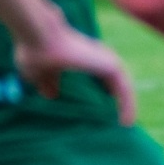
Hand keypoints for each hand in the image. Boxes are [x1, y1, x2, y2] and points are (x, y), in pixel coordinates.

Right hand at [14, 17, 138, 125]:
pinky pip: (125, 91)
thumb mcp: (38, 73)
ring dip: (126, 107)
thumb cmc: (35, 51)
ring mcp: (107, 60)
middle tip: (118, 123)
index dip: (100, 96)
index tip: (99, 114)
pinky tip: (126, 123)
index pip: (98, 81)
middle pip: (114, 85)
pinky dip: (127, 106)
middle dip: (117, 102)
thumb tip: (51, 96)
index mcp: (83, 58)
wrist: (39, 38)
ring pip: (123, 89)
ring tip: (125, 126)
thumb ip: (47, 83)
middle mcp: (99, 58)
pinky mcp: (112, 66)